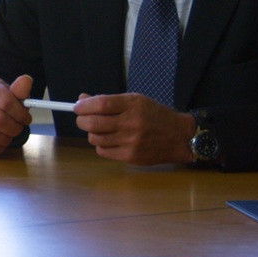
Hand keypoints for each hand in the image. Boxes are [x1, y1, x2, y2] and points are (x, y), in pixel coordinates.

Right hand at [0, 74, 32, 154]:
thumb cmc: (2, 102)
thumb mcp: (14, 94)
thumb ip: (21, 90)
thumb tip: (26, 80)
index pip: (5, 101)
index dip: (20, 114)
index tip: (25, 118)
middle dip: (14, 128)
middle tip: (18, 128)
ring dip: (6, 138)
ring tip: (9, 134)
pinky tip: (0, 141)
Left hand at [73, 93, 195, 164]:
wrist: (179, 136)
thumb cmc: (155, 115)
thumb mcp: (135, 101)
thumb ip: (108, 100)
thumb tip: (82, 99)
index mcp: (133, 105)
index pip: (100, 104)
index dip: (83, 106)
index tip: (77, 107)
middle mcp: (132, 123)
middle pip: (93, 123)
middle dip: (82, 120)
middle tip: (83, 119)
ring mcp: (131, 142)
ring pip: (95, 138)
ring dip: (92, 133)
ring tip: (101, 130)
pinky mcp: (131, 156)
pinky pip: (103, 151)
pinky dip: (101, 145)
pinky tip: (109, 140)